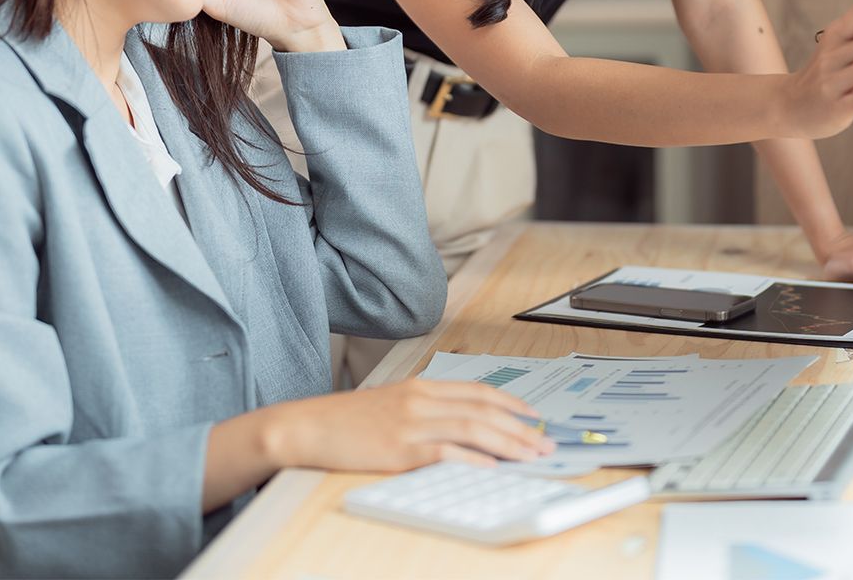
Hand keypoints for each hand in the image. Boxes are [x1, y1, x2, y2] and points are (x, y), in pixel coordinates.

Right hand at [267, 378, 554, 471]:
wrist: (306, 427)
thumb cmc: (346, 421)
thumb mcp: (391, 403)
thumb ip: (425, 408)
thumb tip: (462, 425)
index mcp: (420, 387)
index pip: (478, 390)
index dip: (512, 403)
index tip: (534, 417)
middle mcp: (420, 400)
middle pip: (483, 409)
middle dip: (521, 427)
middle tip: (546, 442)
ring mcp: (410, 424)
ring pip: (472, 428)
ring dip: (508, 443)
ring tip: (531, 456)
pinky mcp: (399, 449)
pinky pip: (445, 452)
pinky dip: (473, 458)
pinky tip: (492, 466)